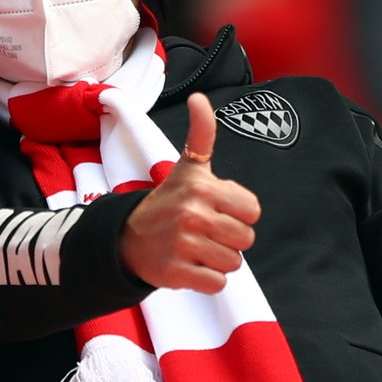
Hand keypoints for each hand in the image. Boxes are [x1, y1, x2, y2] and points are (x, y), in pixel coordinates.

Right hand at [119, 93, 262, 292]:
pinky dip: (206, 279)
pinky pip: (216, 283)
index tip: (216, 209)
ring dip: (218, 260)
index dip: (238, 213)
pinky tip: (189, 265)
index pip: (253, 211)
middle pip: (245, 239)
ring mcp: (183, 245)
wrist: (128, 237)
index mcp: (202, 187)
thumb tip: (199, 98)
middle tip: (205, 231)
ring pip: (233, 263)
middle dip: (229, 239)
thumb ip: (202, 134)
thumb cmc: (168, 201)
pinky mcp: (176, 273)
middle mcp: (192, 214)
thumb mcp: (188, 167)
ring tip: (196, 247)